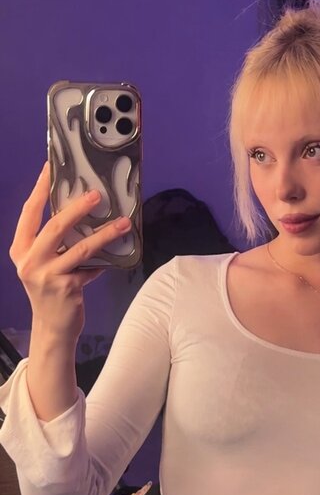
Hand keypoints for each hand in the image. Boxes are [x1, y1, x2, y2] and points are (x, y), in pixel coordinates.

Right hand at [9, 162, 132, 341]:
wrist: (52, 327)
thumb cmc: (51, 289)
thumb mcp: (45, 262)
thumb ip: (56, 241)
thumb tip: (83, 211)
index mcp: (21, 249)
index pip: (29, 212)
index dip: (39, 188)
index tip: (50, 167)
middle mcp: (29, 261)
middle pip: (54, 226)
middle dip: (77, 208)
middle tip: (96, 194)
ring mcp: (46, 275)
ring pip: (80, 248)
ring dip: (105, 234)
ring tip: (123, 222)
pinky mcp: (65, 288)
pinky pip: (91, 268)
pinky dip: (104, 261)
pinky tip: (116, 256)